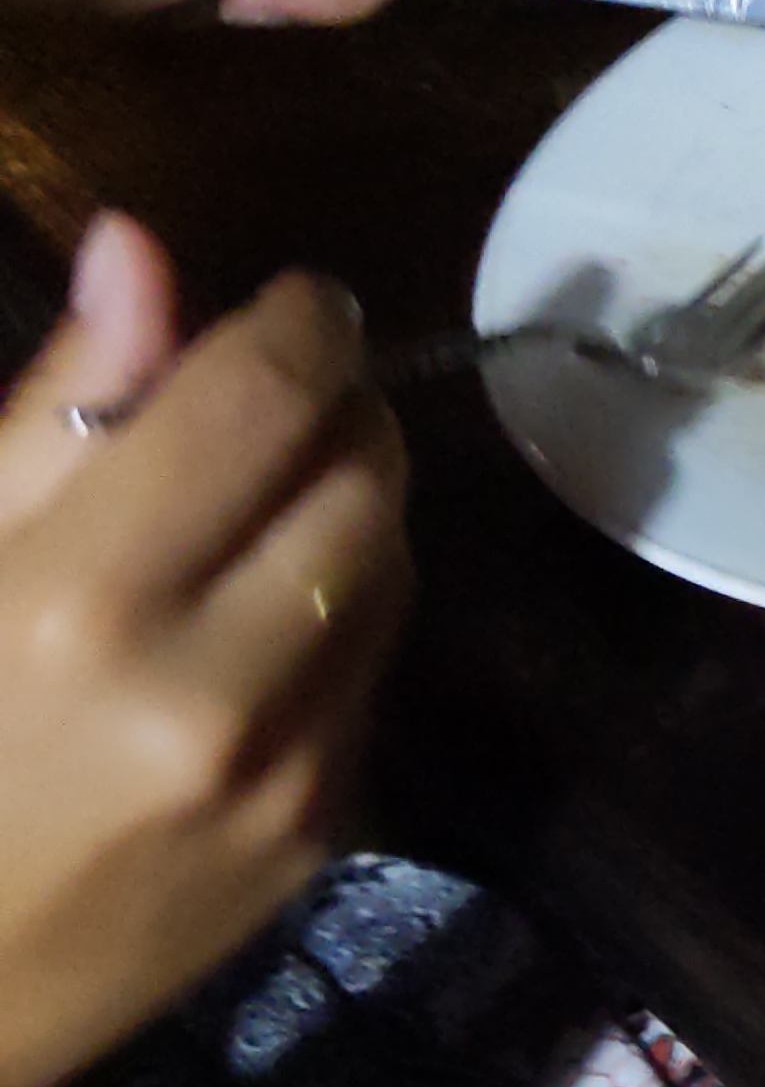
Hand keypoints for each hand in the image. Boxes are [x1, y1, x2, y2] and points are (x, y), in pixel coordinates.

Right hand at [0, 215, 410, 1086]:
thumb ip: (46, 419)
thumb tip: (142, 252)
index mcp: (81, 607)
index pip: (262, 400)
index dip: (299, 323)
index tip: (298, 301)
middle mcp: (210, 689)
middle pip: (364, 477)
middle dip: (338, 414)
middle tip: (275, 401)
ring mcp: (287, 773)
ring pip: (395, 569)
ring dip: (351, 511)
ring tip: (253, 509)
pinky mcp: (324, 834)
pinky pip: (374, 672)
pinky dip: (337, 617)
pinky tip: (247, 627)